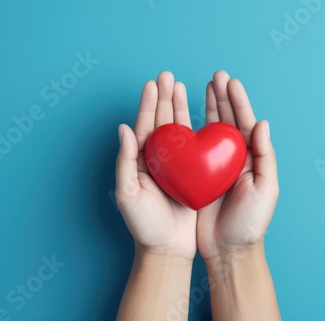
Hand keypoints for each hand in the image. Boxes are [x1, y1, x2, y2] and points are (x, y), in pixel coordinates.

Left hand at [115, 71, 196, 260]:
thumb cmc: (144, 225)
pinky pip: (194, 146)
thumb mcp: (128, 194)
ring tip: (180, 85)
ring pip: (177, 129)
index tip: (152, 83)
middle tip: (167, 75)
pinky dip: (196, 128)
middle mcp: (158, 160)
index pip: (144, 126)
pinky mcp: (192, 173)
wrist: (168, 248)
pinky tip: (200, 113)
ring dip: (178, 107)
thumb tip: (124, 128)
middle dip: (163, 98)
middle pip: (161, 122)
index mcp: (141, 161)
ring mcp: (176, 165)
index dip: (147, 104)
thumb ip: (126, 161)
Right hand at [196, 71, 278, 260]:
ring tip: (202, 86)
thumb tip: (263, 123)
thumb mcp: (266, 189)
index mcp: (251, 159)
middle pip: (227, 120)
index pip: (245, 123)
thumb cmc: (251, 222)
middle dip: (222, 97)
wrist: (228, 249)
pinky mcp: (197, 175)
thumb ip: (265, 156)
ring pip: (210, 130)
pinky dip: (189, 131)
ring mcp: (214, 165)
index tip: (229, 81)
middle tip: (215, 76)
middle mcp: (233, 158)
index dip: (238, 101)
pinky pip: (193, 148)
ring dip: (208, 107)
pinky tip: (184, 116)